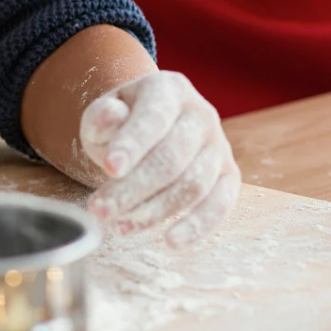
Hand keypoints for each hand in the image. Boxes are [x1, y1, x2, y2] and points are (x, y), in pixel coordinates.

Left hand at [79, 70, 238, 249]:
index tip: (111, 168)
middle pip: (172, 157)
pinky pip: (221, 204)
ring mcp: (219, 145)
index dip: (133, 144)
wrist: (149, 130)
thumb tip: (112, 115)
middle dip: (133, 189)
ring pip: (193, 184)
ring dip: (156, 211)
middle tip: (100, 211)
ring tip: (120, 227)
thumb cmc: (122, 124)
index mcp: (169, 89)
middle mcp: (201, 114)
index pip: (153, 117)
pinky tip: (171, 241)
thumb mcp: (103, 115)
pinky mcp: (229, 175)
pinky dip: (198, 225)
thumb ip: (102, 117)